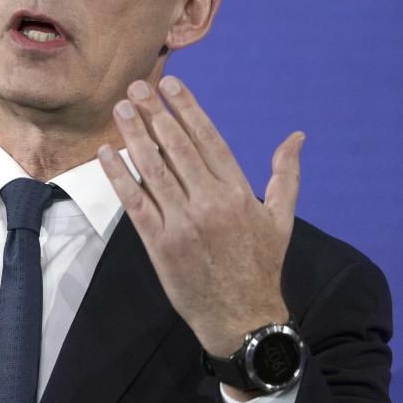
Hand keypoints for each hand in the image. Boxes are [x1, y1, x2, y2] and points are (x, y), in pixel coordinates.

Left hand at [97, 75, 303, 359]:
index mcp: (239, 192)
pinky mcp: (160, 243)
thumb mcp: (281, 218)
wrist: (241, 317)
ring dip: (135, 135)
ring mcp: (183, 222)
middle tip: (137, 87)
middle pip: (177, 147)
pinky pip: (135, 202)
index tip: (170, 85)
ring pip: (154, 169)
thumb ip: (286, 174)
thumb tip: (296, 136)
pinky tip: (107, 152)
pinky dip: (119, 175)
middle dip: (155, 113)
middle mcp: (210, 202)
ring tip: (121, 108)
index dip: (187, 109)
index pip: (209, 139)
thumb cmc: (260, 265)